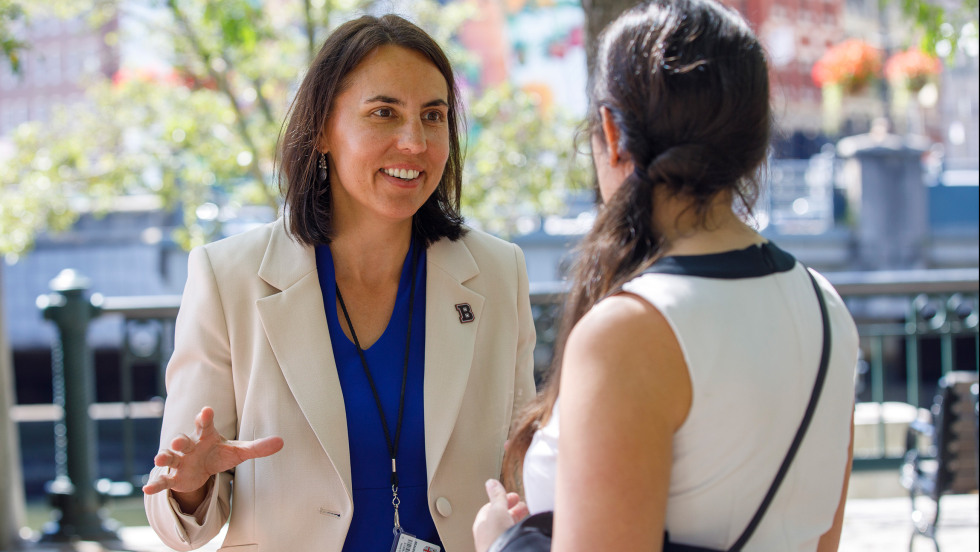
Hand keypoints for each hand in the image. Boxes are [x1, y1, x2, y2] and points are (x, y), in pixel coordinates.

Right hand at [142, 406, 283, 499]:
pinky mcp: (174, 477)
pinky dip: (155, 485)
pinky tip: (147, 491)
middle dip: (180, 440)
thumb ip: (258, 447)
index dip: (205, 417)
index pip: (205, 424)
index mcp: (206, 436)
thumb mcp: (239, 451)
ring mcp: (179, 461)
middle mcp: (190, 446)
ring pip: (169, 457)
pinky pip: (163, 481)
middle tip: (178, 441)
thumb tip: (282, 442)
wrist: (202, 470)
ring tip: (159, 458)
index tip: (207, 410)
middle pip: (183, 439)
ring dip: (164, 456)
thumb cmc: (219, 454)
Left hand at [473, 479, 529, 551]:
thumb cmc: (497, 537)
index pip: (490, 508)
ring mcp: (496, 544)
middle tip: (523, 505)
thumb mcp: (498, 510)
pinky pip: (511, 536)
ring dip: (516, 520)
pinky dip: (518, 530)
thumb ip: (496, 496)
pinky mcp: (505, 548)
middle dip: (512, 510)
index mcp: (481, 524)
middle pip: (499, 519)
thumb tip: (491, 483)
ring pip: (506, 528)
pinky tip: (525, 530)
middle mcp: (487, 536)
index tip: (514, 496)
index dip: (502, 500)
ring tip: (527, 516)